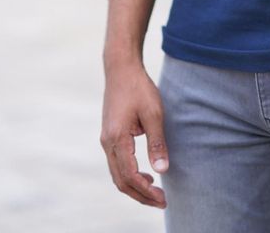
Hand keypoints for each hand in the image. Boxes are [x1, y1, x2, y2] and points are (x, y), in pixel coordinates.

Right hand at [101, 61, 168, 208]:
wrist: (121, 68)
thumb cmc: (138, 88)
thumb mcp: (153, 113)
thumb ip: (157, 143)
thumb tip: (162, 171)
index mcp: (117, 139)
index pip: (130, 176)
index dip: (146, 192)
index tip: (162, 198)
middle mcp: (107, 143)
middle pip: (121, 181)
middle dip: (140, 195)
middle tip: (161, 201)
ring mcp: (106, 140)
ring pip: (117, 174)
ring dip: (135, 187)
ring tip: (155, 192)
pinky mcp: (109, 135)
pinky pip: (117, 164)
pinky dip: (129, 175)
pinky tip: (145, 174)